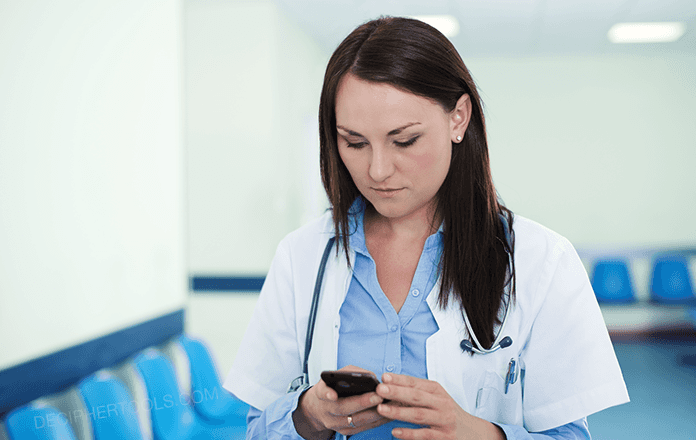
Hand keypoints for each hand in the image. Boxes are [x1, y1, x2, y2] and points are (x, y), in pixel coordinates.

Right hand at [292, 366, 389, 438]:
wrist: (319, 408)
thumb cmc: (333, 387)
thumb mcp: (337, 376)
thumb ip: (351, 373)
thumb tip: (372, 377)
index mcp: (321, 393)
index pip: (322, 393)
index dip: (327, 394)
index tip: (333, 394)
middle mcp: (327, 410)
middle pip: (343, 408)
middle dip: (362, 402)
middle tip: (378, 396)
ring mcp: (335, 423)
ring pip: (356, 421)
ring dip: (375, 413)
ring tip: (389, 405)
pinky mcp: (345, 432)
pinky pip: (363, 427)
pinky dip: (377, 420)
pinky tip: (389, 413)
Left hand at [375, 373, 504, 439]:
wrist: (473, 432)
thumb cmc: (448, 413)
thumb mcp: (436, 398)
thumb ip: (417, 393)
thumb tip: (390, 386)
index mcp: (437, 391)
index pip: (416, 383)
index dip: (400, 380)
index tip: (384, 377)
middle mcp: (441, 404)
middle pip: (417, 396)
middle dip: (397, 392)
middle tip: (380, 389)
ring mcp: (443, 421)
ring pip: (419, 415)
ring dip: (399, 411)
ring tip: (382, 409)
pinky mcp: (444, 437)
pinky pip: (424, 435)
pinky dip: (409, 433)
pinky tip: (395, 431)